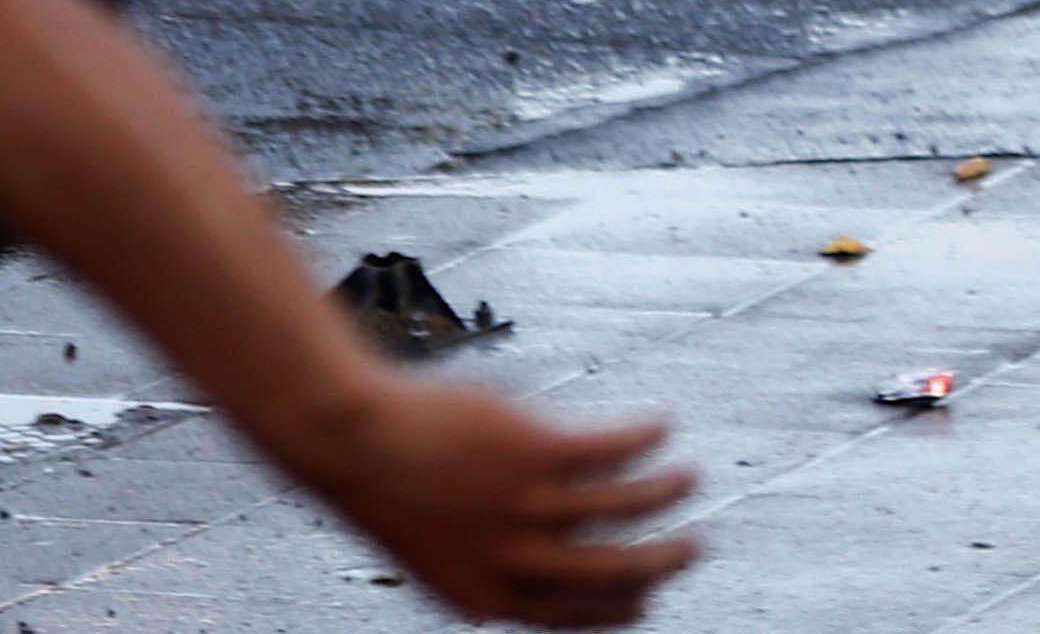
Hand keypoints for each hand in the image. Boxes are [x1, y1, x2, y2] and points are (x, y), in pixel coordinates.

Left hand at [283, 372, 697, 626]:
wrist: (344, 435)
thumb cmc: (376, 481)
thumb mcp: (430, 548)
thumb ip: (480, 572)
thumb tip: (512, 587)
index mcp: (496, 598)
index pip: (583, 615)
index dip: (623, 606)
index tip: (648, 595)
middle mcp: (524, 562)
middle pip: (621, 570)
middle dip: (666, 561)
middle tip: (694, 547)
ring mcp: (534, 507)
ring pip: (628, 506)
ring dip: (666, 491)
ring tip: (688, 475)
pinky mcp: (539, 451)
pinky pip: (613, 450)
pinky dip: (645, 439)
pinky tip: (660, 425)